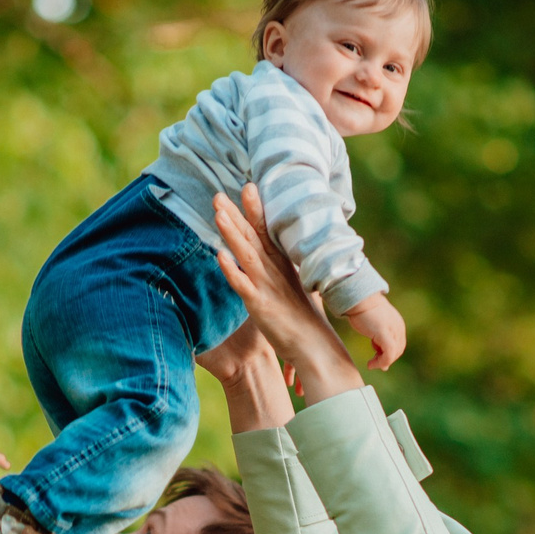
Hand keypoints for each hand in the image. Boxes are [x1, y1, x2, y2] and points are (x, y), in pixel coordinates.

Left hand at [210, 185, 364, 401]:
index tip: (247, 186)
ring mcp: (267, 286)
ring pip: (246, 254)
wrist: (316, 347)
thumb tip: (274, 257)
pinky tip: (220, 255)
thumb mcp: (291, 287)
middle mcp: (274, 271)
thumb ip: (280, 270)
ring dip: (232, 233)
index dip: (255, 209)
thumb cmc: (303, 319)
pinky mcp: (260, 305)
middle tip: (218, 193)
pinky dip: (231, 270)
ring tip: (218, 213)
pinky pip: (242, 285)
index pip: (266, 231)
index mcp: (281, 264)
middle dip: (235, 214)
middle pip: (251, 237)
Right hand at [342, 293, 406, 370]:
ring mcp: (393, 330)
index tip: (376, 359)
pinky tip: (370, 364)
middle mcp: (399, 328)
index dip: (389, 355)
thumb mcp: (375, 327)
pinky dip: (381, 361)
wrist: (359, 298)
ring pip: (393, 354)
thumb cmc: (363, 311)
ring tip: (371, 364)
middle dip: (386, 359)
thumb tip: (380, 354)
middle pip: (398, 351)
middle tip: (373, 363)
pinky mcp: (384, 333)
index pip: (399, 346)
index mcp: (398, 325)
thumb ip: (379, 340)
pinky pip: (388, 353)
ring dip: (382, 362)